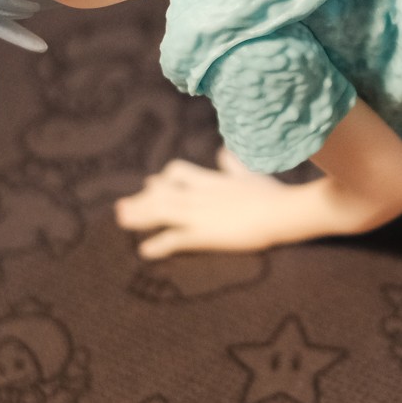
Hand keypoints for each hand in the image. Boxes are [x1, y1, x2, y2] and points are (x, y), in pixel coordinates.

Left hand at [115, 150, 306, 255]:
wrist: (280, 211)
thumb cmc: (271, 193)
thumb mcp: (250, 174)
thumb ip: (233, 164)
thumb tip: (223, 151)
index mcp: (210, 180)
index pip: (177, 172)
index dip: (162, 179)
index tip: (151, 183)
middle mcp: (198, 195)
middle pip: (160, 193)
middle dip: (140, 200)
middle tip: (122, 207)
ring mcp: (198, 214)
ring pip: (159, 212)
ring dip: (138, 216)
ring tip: (122, 220)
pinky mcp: (203, 234)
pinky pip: (173, 238)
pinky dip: (157, 245)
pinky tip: (144, 251)